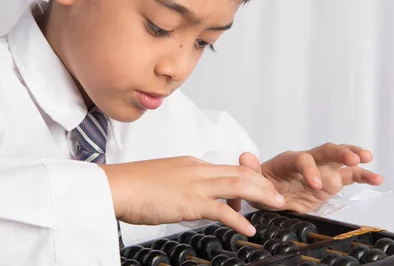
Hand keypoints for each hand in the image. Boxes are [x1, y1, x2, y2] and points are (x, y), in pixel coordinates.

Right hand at [100, 156, 284, 235]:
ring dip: (260, 195)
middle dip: (262, 184)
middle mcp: (196, 169)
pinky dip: (239, 219)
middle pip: (239, 172)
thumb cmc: (133, 184)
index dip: (247, 179)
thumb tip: (188, 196)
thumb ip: (180, 184)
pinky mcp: (189, 202)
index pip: (227, 168)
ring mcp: (194, 184)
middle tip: (278, 195)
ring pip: (237, 185)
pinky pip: (221, 210)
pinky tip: (249, 229)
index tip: (257, 190)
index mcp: (190, 164)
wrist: (116, 186)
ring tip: (276, 205)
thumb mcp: (163, 177)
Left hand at [258, 143, 382, 212]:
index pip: (302, 159)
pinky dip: (364, 176)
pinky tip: (377, 178)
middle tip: (353, 158)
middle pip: (325, 150)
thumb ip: (251, 169)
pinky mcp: (332, 181)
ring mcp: (323, 170)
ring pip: (340, 158)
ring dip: (353, 156)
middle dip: (339, 151)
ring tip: (367, 159)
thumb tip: (245, 156)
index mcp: (289, 160)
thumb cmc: (263, 185)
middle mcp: (308, 161)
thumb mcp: (254, 180)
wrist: (270, 196)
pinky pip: (350, 176)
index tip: (316, 185)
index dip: (310, 170)